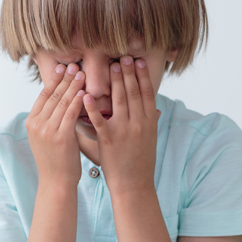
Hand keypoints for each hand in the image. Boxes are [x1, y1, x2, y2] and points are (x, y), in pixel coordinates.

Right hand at [26, 63, 85, 187]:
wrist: (56, 183)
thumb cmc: (56, 161)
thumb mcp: (46, 136)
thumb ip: (51, 119)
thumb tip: (62, 101)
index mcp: (31, 122)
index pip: (43, 95)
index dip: (53, 80)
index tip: (62, 68)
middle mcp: (36, 124)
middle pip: (52, 95)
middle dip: (64, 79)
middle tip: (74, 65)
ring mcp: (47, 130)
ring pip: (61, 102)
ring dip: (72, 86)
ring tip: (82, 74)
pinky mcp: (60, 137)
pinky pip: (70, 114)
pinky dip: (77, 101)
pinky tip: (84, 92)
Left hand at [82, 56, 158, 194]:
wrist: (134, 185)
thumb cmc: (140, 163)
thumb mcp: (149, 140)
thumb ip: (149, 123)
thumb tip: (155, 110)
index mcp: (149, 123)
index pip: (147, 94)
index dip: (142, 76)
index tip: (138, 61)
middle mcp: (139, 124)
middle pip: (133, 93)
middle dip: (127, 73)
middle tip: (123, 56)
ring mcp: (124, 131)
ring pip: (119, 101)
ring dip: (114, 82)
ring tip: (110, 66)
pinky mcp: (109, 140)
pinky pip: (99, 120)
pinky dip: (92, 107)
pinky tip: (86, 95)